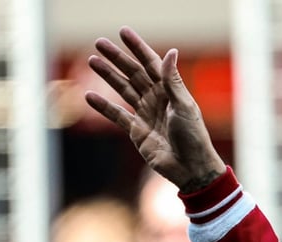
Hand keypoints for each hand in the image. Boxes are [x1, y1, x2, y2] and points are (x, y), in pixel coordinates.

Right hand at [85, 27, 225, 191]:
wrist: (191, 169)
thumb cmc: (193, 137)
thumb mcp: (184, 106)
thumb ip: (173, 81)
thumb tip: (171, 51)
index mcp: (171, 92)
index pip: (152, 64)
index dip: (138, 48)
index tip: (123, 32)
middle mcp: (158, 100)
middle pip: (134, 74)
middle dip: (117, 58)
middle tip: (99, 43)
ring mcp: (147, 115)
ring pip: (124, 90)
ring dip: (108, 76)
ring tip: (92, 61)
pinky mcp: (137, 132)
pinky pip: (117, 116)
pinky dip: (103, 107)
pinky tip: (88, 96)